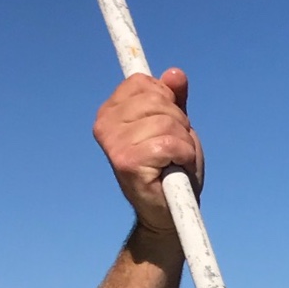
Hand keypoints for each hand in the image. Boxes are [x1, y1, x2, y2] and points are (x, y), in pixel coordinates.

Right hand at [92, 68, 204, 236]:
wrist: (170, 213)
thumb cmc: (171, 169)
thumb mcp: (174, 126)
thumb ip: (173, 99)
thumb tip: (176, 74)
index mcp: (109, 112)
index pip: (143, 82)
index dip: (166, 100)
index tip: (165, 124)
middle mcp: (105, 125)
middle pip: (158, 100)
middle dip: (178, 123)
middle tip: (173, 149)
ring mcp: (114, 144)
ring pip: (167, 122)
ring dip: (183, 143)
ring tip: (174, 161)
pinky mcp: (128, 162)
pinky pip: (170, 143)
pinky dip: (184, 155)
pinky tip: (175, 169)